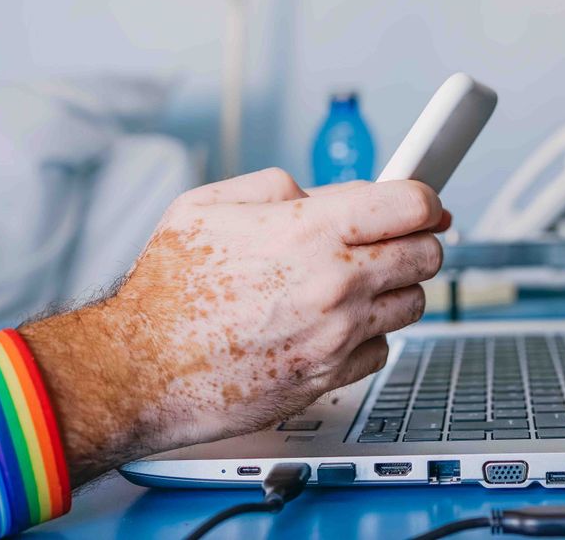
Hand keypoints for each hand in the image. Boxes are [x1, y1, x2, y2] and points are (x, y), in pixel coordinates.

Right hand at [25, 169, 446, 469]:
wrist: (137, 372)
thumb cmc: (163, 293)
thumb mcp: (207, 205)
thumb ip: (273, 186)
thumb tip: (315, 191)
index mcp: (310, 230)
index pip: (412, 204)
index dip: (425, 199)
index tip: (425, 203)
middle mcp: (335, 283)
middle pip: (427, 254)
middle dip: (417, 241)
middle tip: (394, 240)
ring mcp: (336, 335)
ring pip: (412, 304)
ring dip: (395, 289)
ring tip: (358, 283)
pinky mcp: (329, 377)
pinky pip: (381, 350)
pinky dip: (368, 337)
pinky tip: (335, 326)